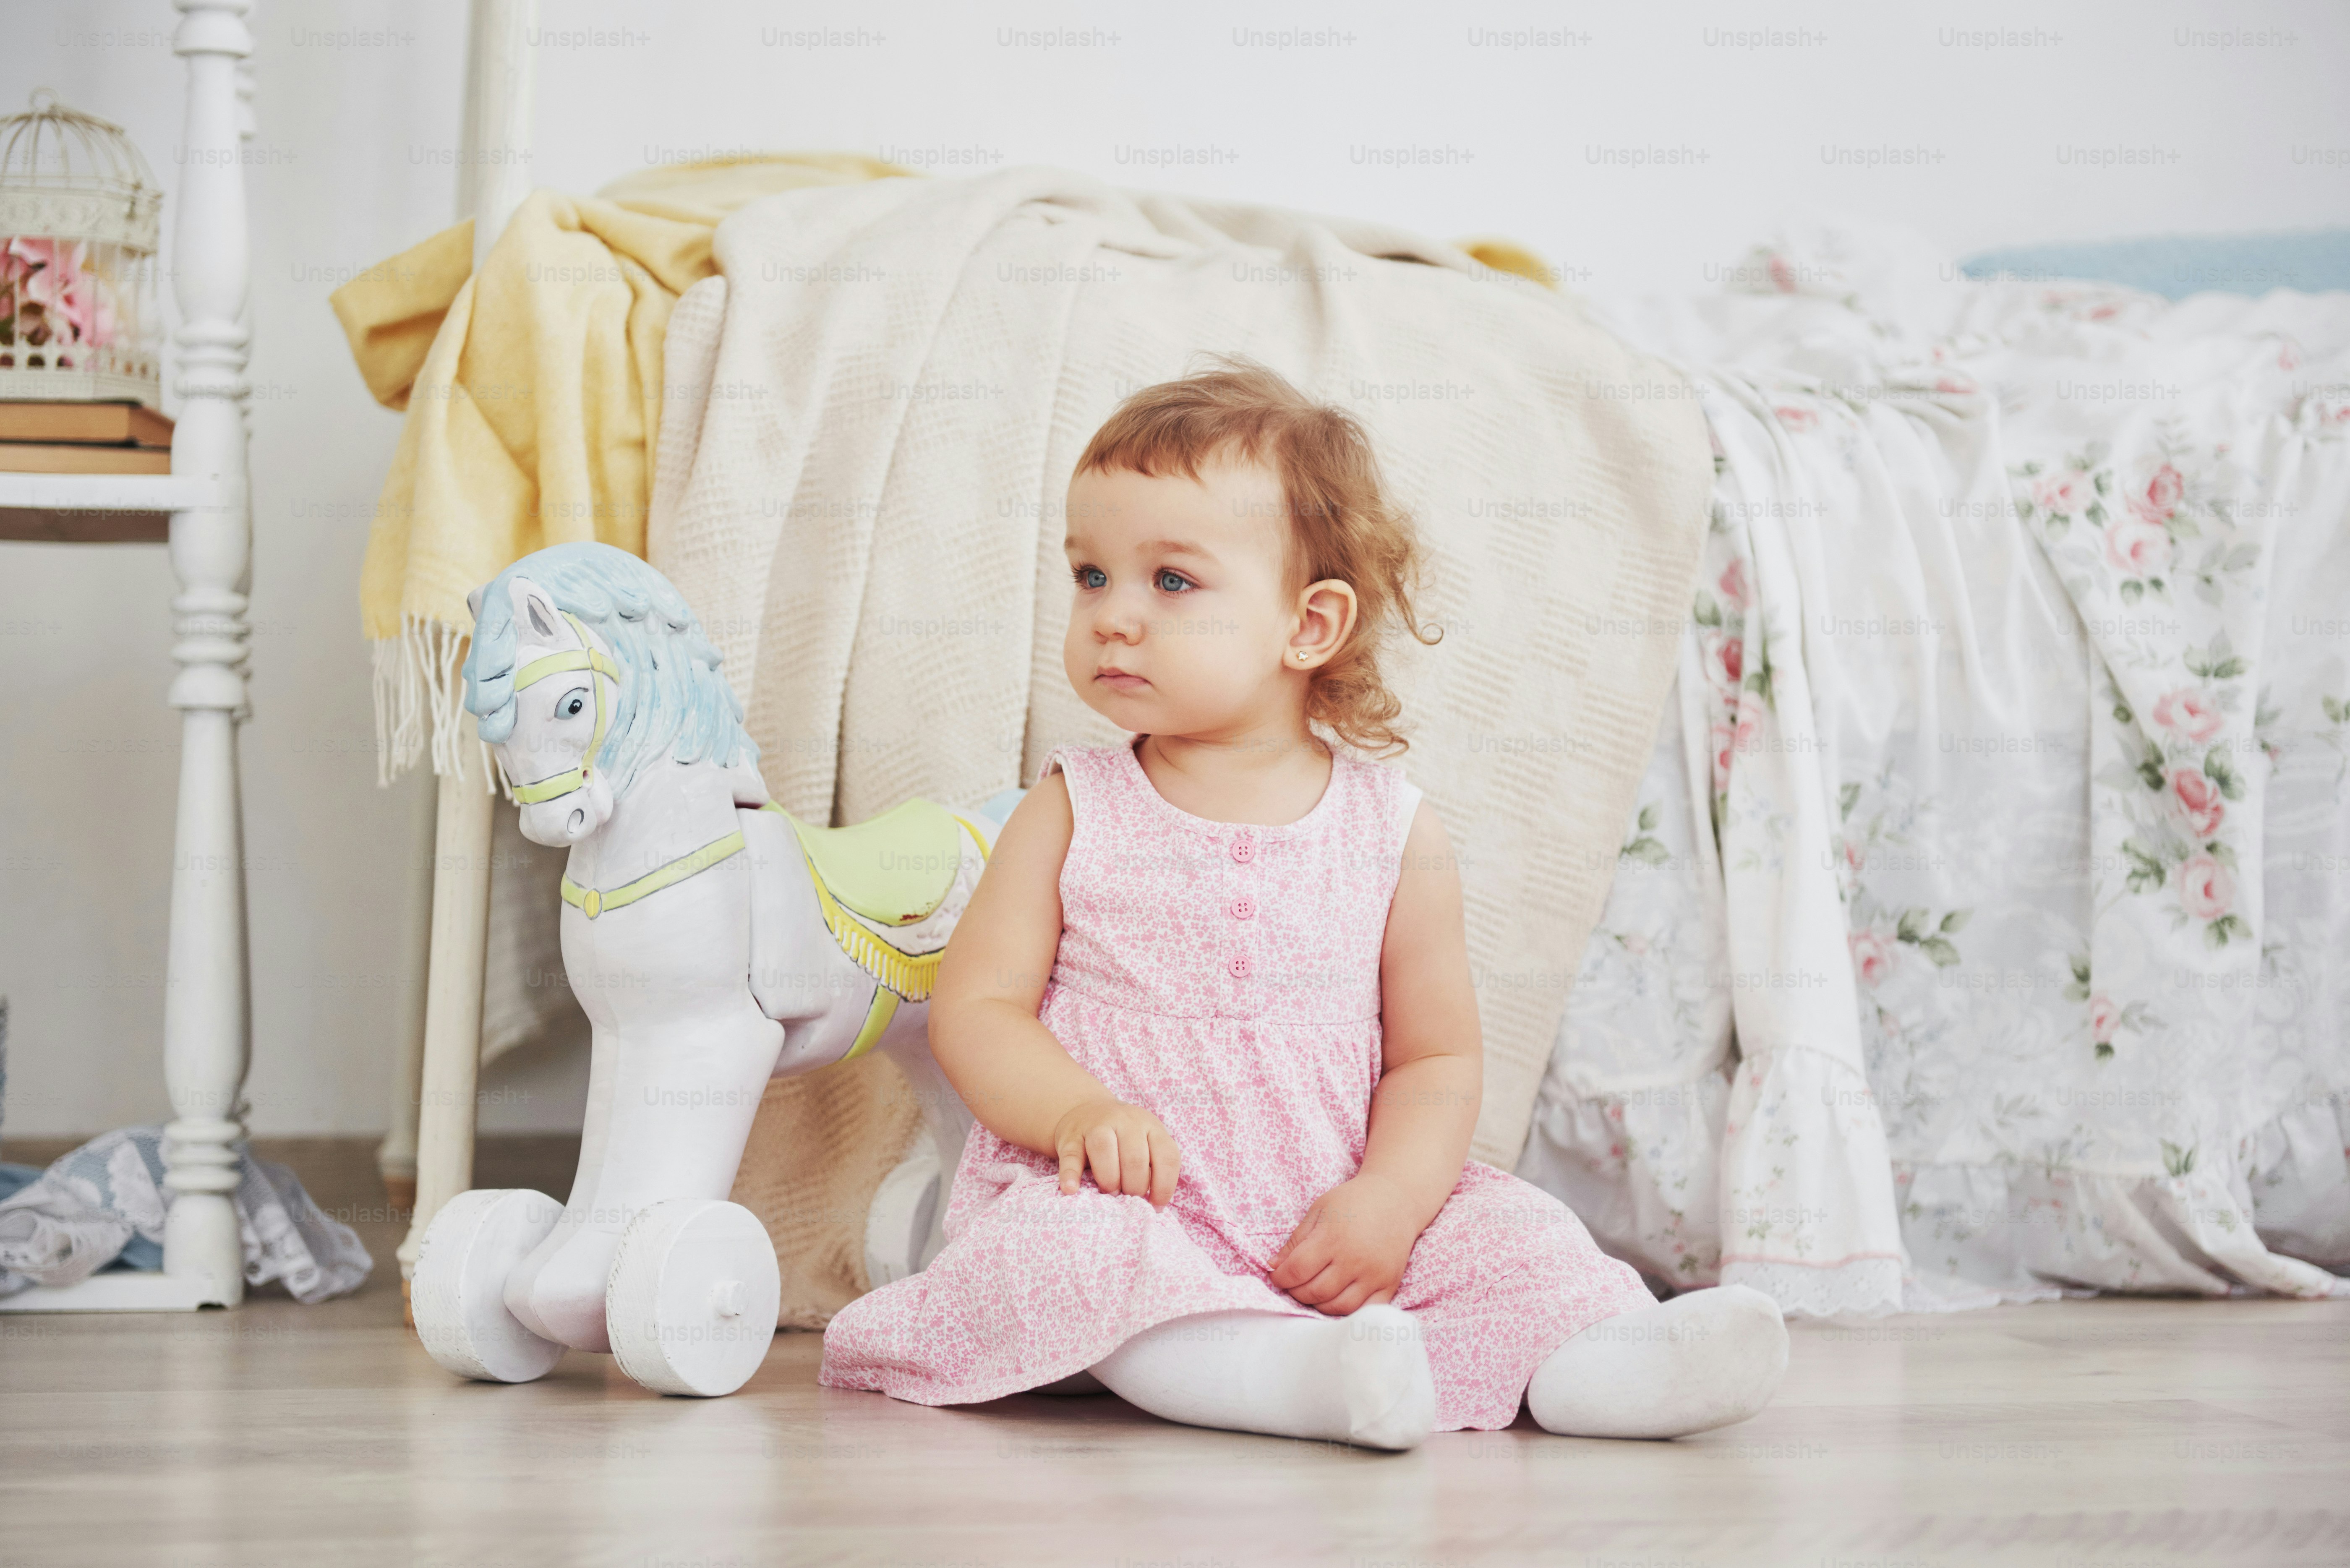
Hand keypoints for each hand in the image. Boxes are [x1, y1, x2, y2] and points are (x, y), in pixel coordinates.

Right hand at [1052, 1097, 1180, 1207]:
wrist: (1086, 1110)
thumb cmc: (1122, 1138)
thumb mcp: (1145, 1142)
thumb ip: (1152, 1166)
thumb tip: (1153, 1205)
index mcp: (1151, 1126)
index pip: (1166, 1157)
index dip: (1164, 1186)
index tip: (1156, 1206)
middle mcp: (1126, 1121)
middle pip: (1135, 1158)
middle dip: (1134, 1187)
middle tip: (1128, 1197)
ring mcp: (1096, 1125)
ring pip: (1103, 1149)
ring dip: (1109, 1179)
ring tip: (1110, 1193)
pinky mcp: (1070, 1137)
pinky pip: (1071, 1156)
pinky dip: (1070, 1175)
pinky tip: (1072, 1190)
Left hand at [1268, 1173, 1422, 1314]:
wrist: (1396, 1200)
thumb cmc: (1352, 1202)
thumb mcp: (1319, 1211)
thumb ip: (1296, 1240)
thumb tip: (1274, 1266)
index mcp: (1333, 1237)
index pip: (1297, 1270)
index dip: (1280, 1277)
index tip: (1276, 1275)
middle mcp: (1354, 1259)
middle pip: (1315, 1292)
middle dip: (1296, 1292)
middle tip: (1293, 1284)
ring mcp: (1374, 1275)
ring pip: (1337, 1307)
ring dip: (1318, 1305)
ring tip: (1313, 1291)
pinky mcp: (1390, 1285)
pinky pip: (1363, 1311)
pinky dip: (1346, 1311)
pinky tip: (1336, 1298)